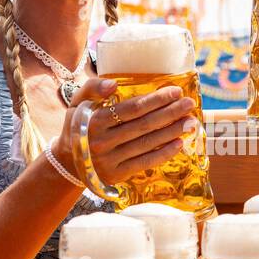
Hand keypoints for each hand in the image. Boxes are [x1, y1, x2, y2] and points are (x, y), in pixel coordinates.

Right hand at [53, 77, 197, 186]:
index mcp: (94, 120)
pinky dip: (164, 153)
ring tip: (190, 122)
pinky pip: (145, 162)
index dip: (156, 100)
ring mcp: (110, 160)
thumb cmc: (78, 125)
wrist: (68, 161)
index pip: (132, 108)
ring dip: (172, 132)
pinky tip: (179, 143)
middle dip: (170, 113)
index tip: (175, 91)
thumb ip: (92, 87)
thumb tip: (113, 84)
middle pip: (144, 125)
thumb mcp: (77, 102)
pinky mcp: (117, 174)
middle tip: (190, 104)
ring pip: (147, 143)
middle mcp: (102, 141)